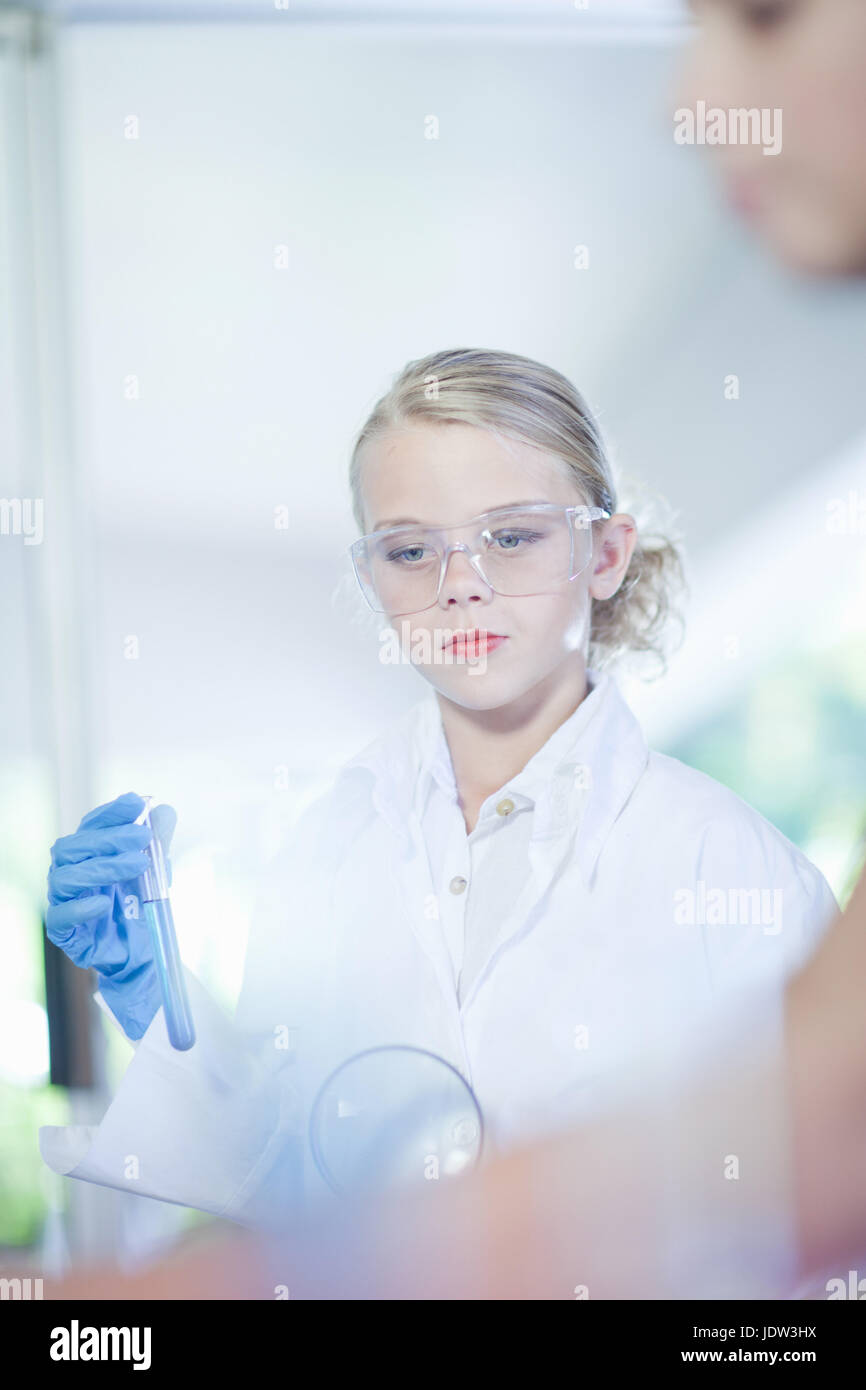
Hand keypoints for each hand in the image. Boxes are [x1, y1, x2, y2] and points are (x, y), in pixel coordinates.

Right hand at [46, 791, 176, 1039]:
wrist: (143, 950)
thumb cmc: (139, 905)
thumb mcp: (154, 870)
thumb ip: (157, 842)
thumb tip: (165, 810)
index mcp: (87, 855)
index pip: (90, 826)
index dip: (110, 813)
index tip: (136, 803)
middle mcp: (69, 873)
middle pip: (73, 847)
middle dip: (109, 838)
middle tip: (143, 837)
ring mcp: (63, 901)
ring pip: (65, 877)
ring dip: (103, 867)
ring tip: (138, 865)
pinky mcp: (63, 931)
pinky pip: (60, 916)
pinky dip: (81, 907)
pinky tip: (104, 902)